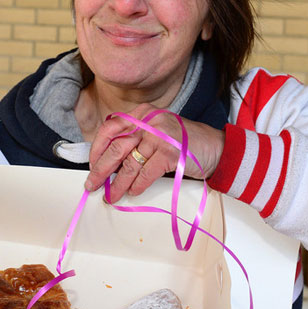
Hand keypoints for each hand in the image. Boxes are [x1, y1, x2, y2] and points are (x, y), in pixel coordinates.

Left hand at [84, 104, 224, 203]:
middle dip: (101, 170)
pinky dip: (137, 185)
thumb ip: (136, 139)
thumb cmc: (184, 143)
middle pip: (116, 147)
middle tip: (93, 184)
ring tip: (112, 195)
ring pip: (129, 164)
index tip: (91, 164)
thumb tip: (108, 162)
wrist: (215, 148)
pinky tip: (133, 191)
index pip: (110, 128)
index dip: (97, 149)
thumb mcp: (156, 132)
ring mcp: (160, 136)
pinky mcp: (170, 152)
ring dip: (118, 184)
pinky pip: (146, 173)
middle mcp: (150, 121)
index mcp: (143, 113)